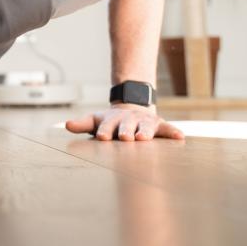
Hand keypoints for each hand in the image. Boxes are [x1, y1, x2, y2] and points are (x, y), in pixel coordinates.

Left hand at [64, 104, 183, 141]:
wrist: (132, 109)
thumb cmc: (111, 121)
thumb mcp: (96, 120)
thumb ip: (82, 124)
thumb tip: (67, 124)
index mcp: (113, 120)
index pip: (107, 126)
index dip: (105, 131)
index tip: (102, 137)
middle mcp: (129, 120)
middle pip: (126, 126)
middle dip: (126, 131)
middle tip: (125, 138)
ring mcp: (144, 122)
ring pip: (145, 127)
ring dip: (145, 132)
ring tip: (144, 138)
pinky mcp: (158, 125)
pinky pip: (167, 129)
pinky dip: (173, 133)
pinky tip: (179, 137)